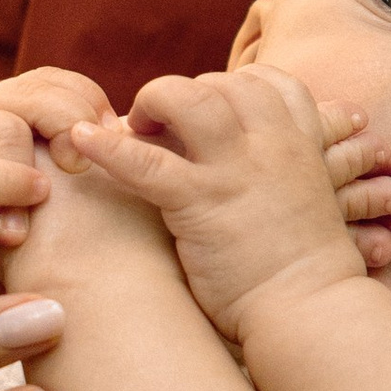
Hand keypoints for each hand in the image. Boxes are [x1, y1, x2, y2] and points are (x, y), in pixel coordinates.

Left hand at [68, 65, 390, 343]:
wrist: (312, 310)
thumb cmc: (306, 269)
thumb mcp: (311, 201)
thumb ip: (283, 174)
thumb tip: (251, 168)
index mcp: (303, 142)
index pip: (268, 81)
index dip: (231, 89)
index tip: (211, 112)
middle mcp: (271, 144)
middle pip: (220, 81)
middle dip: (184, 95)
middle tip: (161, 126)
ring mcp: (234, 170)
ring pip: (186, 99)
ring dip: (153, 104)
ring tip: (133, 128)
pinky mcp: (199, 203)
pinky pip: (145, 161)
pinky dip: (106, 147)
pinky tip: (79, 140)